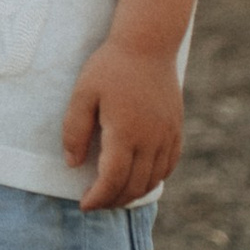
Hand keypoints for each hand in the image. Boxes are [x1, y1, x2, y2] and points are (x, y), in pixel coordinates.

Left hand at [59, 38, 182, 210]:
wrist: (148, 44)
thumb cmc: (110, 67)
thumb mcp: (82, 94)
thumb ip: (75, 130)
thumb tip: (73, 164)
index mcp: (125, 132)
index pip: (112, 179)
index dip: (98, 197)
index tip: (84, 204)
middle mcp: (151, 139)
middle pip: (134, 185)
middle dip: (112, 200)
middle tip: (95, 203)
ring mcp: (167, 135)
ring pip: (153, 179)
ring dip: (132, 193)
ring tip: (113, 195)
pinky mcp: (176, 130)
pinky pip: (168, 166)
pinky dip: (153, 179)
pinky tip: (138, 180)